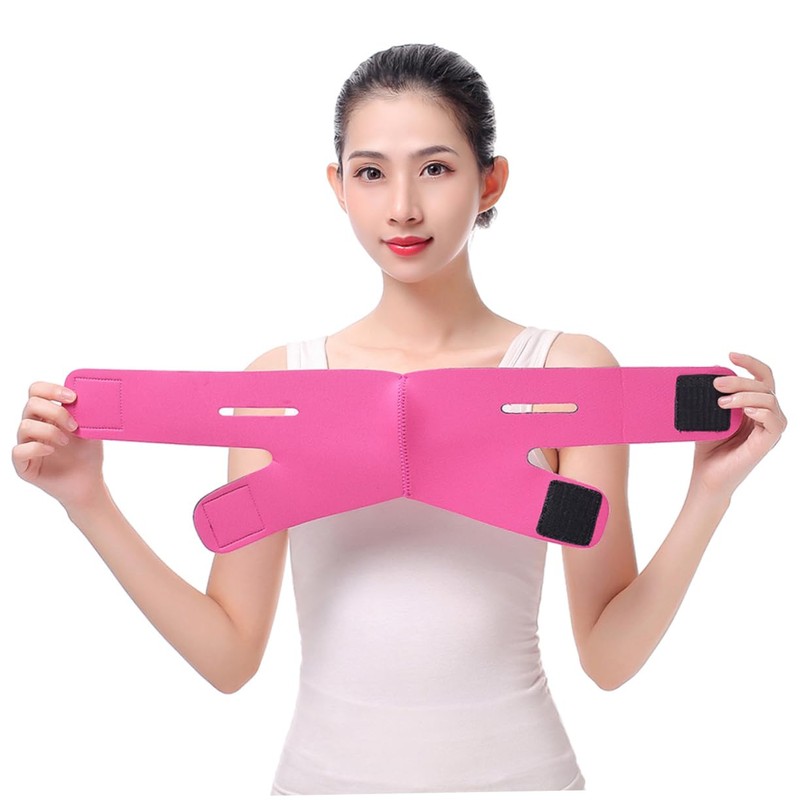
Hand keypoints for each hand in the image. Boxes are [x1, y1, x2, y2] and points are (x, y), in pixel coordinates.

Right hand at [12, 381, 105, 511]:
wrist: (88, 482)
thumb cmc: (87, 454)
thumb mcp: (91, 430)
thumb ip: (87, 413)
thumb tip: (90, 395)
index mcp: (48, 414)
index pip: (37, 391)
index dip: (51, 389)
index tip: (72, 398)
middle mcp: (34, 426)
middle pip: (31, 404)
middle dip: (56, 412)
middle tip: (75, 426)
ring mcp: (27, 445)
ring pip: (24, 426)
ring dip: (50, 431)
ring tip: (66, 442)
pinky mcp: (23, 465)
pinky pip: (19, 451)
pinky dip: (36, 448)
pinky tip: (51, 451)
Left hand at [691, 353, 786, 498]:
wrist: (706, 477)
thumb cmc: (708, 447)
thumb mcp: (707, 416)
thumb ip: (711, 398)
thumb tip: (705, 375)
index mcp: (753, 406)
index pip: (761, 377)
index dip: (750, 363)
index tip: (730, 354)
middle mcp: (764, 415)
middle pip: (765, 385)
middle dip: (741, 379)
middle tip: (716, 384)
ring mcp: (768, 429)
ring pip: (770, 399)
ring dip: (746, 395)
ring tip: (721, 403)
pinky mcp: (767, 443)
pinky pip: (776, 421)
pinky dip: (762, 411)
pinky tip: (746, 410)